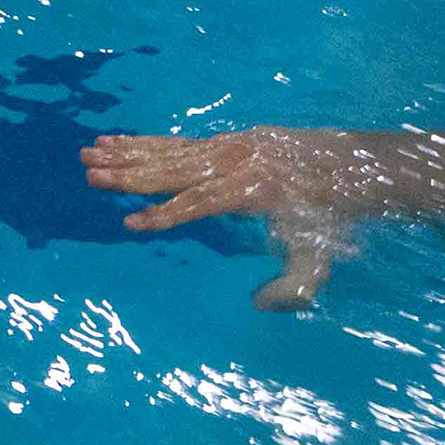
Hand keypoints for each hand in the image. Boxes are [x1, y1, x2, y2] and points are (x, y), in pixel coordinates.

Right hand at [84, 127, 363, 310]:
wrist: (355, 167)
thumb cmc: (333, 217)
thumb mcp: (321, 256)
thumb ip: (294, 286)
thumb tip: (260, 304)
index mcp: (255, 189)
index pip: (201, 203)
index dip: (166, 214)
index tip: (131, 223)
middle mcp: (238, 162)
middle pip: (176, 169)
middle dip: (132, 174)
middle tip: (90, 174)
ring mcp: (231, 147)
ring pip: (172, 151)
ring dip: (128, 154)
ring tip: (88, 155)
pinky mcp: (227, 141)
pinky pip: (180, 143)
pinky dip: (147, 142)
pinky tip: (116, 142)